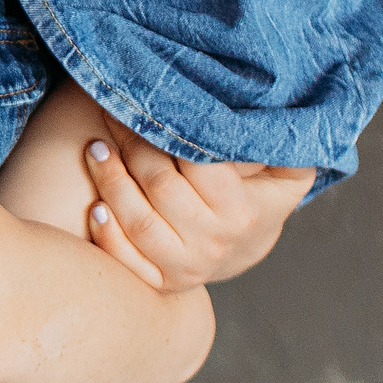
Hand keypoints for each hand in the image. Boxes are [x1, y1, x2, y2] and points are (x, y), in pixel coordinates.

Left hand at [80, 118, 312, 292]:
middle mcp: (215, 242)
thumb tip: (269, 111)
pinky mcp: (162, 281)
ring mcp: (187, 266)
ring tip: (96, 149)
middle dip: (131, 146)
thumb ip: (281, 143)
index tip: (145, 102)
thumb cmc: (259, 196)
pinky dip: (107, 234)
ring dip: (110, 182)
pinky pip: (127, 260)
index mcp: (242, 211)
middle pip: (161, 186)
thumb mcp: (287, 171)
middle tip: (113, 113)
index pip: (197, 163)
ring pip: (139, 221)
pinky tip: (95, 205)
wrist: (246, 249)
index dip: (166, 129)